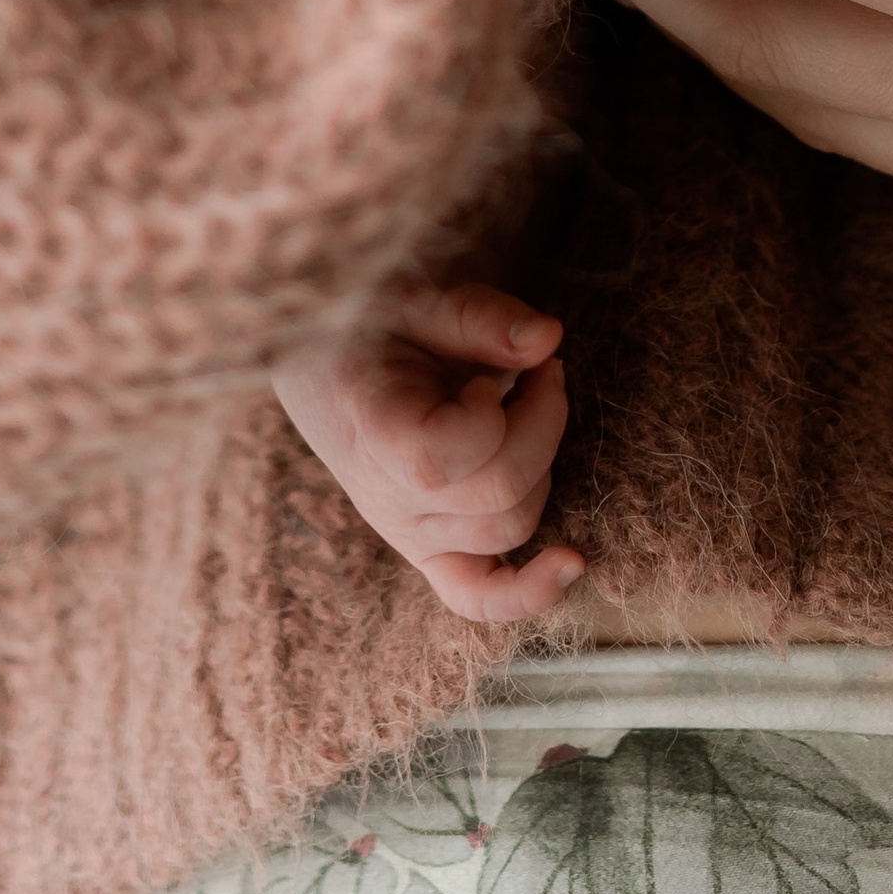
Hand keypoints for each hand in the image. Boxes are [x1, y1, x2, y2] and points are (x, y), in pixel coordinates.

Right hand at [273, 284, 583, 625]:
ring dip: (543, 464)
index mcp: (369, 433)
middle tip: (540, 369)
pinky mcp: (430, 550)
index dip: (488, 415)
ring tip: (527, 407)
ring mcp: (409, 534)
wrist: (320, 365)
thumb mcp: (412, 297)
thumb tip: (548, 338)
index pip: (439, 459)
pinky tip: (572, 563)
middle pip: (499, 496)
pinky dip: (528, 591)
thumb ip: (477, 316)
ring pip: (509, 529)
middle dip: (543, 424)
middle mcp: (386, 500)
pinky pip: (477, 596)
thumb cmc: (367, 323)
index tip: (488, 376)